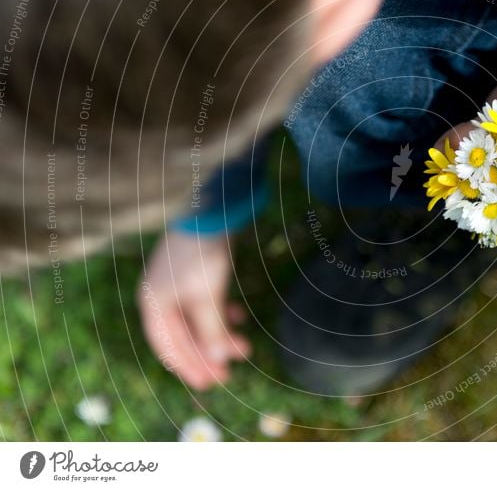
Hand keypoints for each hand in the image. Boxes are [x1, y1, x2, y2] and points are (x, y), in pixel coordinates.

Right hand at [137, 231, 250, 389]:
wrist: (210, 211)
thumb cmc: (202, 257)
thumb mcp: (207, 298)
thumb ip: (211, 331)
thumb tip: (218, 360)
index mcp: (154, 304)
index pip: (167, 347)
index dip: (187, 367)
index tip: (209, 384)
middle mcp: (162, 297)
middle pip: (183, 336)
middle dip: (207, 355)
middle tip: (229, 374)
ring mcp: (179, 284)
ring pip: (197, 321)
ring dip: (218, 336)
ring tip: (244, 348)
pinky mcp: (196, 274)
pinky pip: (206, 304)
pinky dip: (221, 315)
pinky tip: (238, 319)